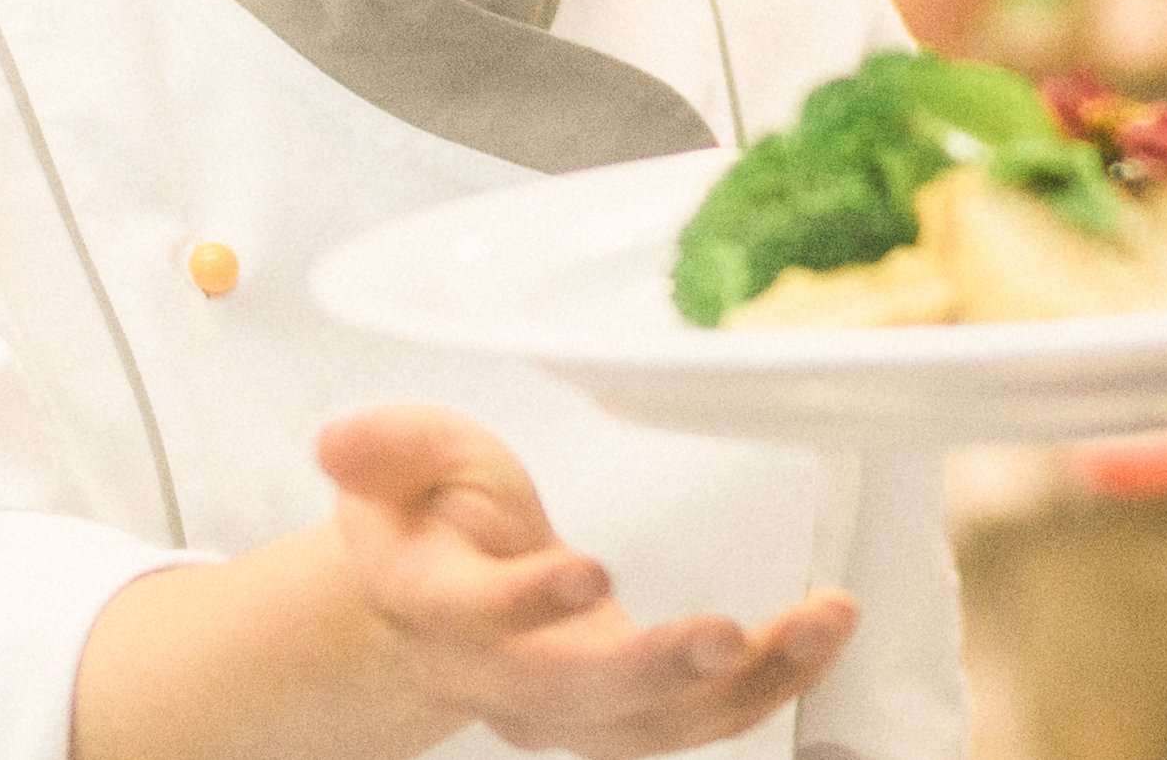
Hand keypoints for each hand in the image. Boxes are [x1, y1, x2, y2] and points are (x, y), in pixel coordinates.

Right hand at [312, 405, 855, 759]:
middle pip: (574, 696)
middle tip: (726, 631)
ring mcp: (567, 709)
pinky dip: (773, 682)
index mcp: (433, 608)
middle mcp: (498, 679)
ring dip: (745, 684)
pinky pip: (704, 719)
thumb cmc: (428, 514)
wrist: (438, 601)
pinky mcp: (630, 715)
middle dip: (653, 671)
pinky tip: (828, 627)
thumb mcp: (401, 458)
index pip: (474, 621)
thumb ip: (384, 448)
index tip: (588, 566)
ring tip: (824, 617)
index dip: (526, 604)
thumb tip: (338, 440)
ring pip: (656, 725)